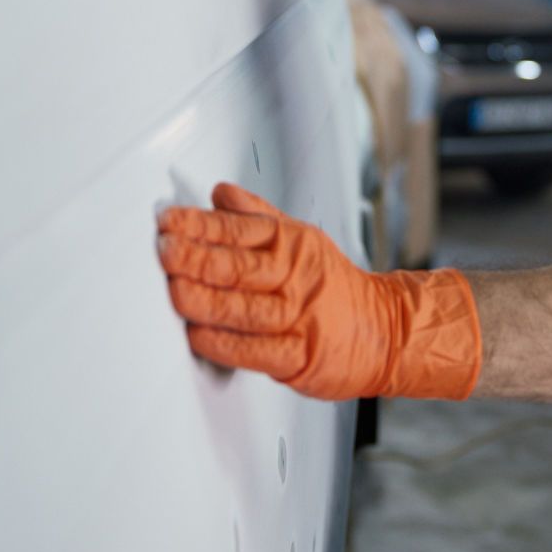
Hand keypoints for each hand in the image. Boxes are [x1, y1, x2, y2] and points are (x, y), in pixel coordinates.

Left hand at [156, 183, 480, 400]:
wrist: (387, 331)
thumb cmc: (335, 287)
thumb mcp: (301, 238)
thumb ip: (256, 217)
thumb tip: (220, 194)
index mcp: (293, 244)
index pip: (240, 229)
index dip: (200, 224)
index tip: (168, 222)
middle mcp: (295, 278)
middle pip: (240, 266)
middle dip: (198, 257)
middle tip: (164, 250)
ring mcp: (298, 318)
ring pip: (246, 308)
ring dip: (206, 299)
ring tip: (175, 289)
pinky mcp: (299, 357)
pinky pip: (257, 350)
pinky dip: (226, 344)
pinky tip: (200, 335)